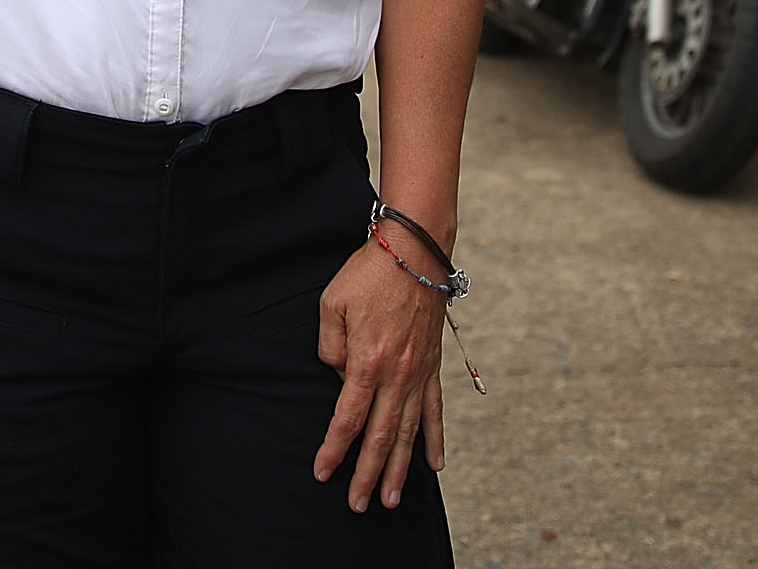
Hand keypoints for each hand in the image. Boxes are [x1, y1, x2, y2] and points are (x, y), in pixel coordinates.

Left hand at [314, 238, 447, 510]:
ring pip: (408, 432)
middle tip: (359, 505)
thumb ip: (329, 347)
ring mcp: (419, 373)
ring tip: (390, 498)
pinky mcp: (433, 367)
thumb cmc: (368, 274)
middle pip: (379, 436)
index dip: (334, 449)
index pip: (347, 418)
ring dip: (399, 468)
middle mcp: (397, 374)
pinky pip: (435, 411)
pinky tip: (434, 466)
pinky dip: (434, 440)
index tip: (323, 472)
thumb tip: (337, 375)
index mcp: (367, 361)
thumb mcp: (331, 304)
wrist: (414, 252)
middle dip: (367, 473)